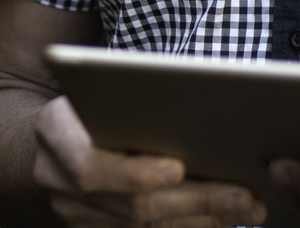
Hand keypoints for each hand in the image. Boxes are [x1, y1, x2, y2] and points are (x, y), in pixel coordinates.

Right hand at [32, 95, 267, 227]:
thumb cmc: (90, 99)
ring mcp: (73, 215)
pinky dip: (189, 227)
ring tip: (245, 208)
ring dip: (201, 220)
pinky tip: (222, 218)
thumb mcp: (99, 85)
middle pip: (130, 206)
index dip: (134, 173)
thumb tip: (194, 111)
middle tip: (240, 195)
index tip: (177, 169)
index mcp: (53, 133)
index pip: (89, 167)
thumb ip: (131, 100)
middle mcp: (56, 181)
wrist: (55, 133)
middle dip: (193, 201)